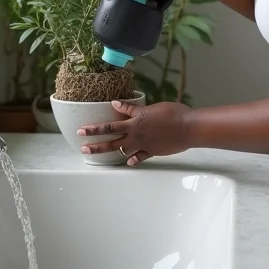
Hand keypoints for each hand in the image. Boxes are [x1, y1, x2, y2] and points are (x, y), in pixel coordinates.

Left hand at [77, 101, 191, 165]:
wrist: (187, 127)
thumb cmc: (173, 112)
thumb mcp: (152, 107)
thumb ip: (135, 109)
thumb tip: (121, 106)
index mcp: (135, 120)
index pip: (111, 124)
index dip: (96, 126)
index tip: (84, 128)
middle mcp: (136, 134)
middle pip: (110, 139)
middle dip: (94, 142)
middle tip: (81, 144)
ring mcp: (143, 144)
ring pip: (120, 149)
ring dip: (107, 151)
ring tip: (95, 154)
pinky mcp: (152, 152)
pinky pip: (139, 157)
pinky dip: (132, 159)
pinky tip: (128, 162)